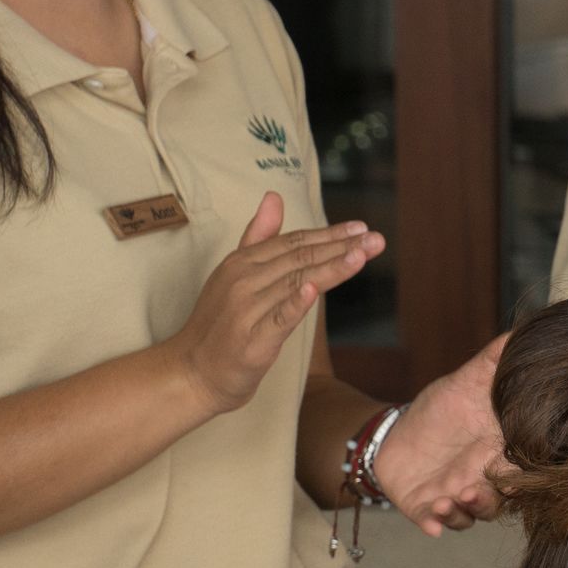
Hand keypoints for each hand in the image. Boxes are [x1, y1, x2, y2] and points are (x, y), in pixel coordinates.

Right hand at [171, 193, 379, 415]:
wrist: (192, 371)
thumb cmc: (221, 323)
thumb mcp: (236, 273)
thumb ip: (258, 237)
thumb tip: (273, 197)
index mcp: (241, 262)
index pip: (292, 242)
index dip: (328, 234)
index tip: (361, 228)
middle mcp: (242, 280)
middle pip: (298, 259)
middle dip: (340, 247)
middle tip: (375, 239)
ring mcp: (246, 309)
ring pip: (295, 284)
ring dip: (331, 269)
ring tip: (361, 256)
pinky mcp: (252, 340)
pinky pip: (278, 318)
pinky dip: (295, 303)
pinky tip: (314, 290)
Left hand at [369, 330, 508, 533]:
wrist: (397, 434)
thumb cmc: (441, 411)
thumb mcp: (466, 381)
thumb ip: (494, 362)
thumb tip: (522, 330)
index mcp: (500, 453)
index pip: (520, 469)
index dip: (520, 475)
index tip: (514, 473)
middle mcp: (483, 480)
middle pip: (498, 500)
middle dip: (486, 499)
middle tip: (471, 489)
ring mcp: (456, 497)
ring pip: (469, 515)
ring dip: (460, 512)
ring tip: (446, 500)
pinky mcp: (427, 508)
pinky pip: (436, 524)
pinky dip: (434, 524)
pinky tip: (430, 521)